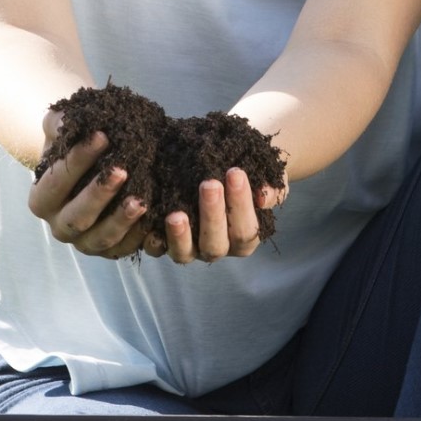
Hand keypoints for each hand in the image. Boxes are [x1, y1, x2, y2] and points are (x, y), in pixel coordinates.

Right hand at [27, 113, 148, 258]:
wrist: (89, 172)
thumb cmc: (73, 148)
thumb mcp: (60, 131)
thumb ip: (58, 123)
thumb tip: (65, 119)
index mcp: (42, 201)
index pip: (56, 182)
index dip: (77, 160)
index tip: (102, 136)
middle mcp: (60, 227)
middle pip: (77, 216)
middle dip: (99, 194)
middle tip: (123, 170)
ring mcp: (85, 243)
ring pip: (102, 238)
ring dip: (122, 220)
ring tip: (141, 200)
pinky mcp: (110, 251)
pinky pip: (126, 249)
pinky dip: (141, 237)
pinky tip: (156, 218)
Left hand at [148, 166, 288, 263]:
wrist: (220, 166)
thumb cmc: (244, 173)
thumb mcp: (263, 176)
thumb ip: (270, 187)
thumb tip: (264, 195)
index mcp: (243, 238)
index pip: (246, 230)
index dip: (241, 204)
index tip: (235, 171)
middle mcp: (217, 248)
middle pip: (215, 244)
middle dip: (212, 214)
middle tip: (209, 183)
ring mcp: (189, 249)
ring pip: (184, 253)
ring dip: (180, 235)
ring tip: (176, 214)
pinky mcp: (163, 244)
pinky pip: (155, 248)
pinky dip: (151, 237)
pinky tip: (150, 215)